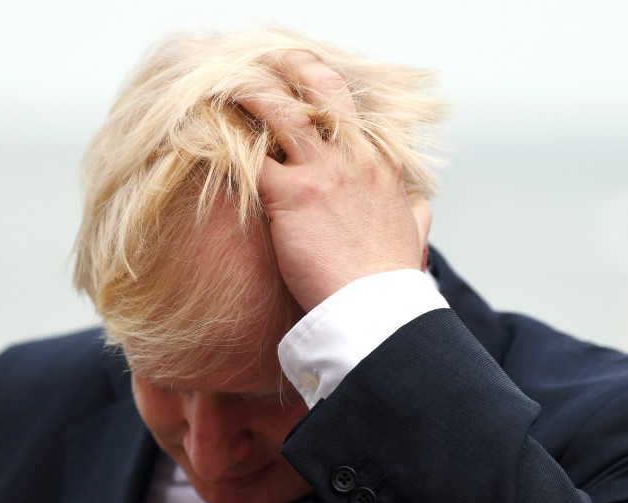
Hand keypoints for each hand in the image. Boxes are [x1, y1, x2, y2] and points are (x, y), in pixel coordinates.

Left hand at [239, 52, 429, 312]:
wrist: (376, 307)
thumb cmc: (390, 279)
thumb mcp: (415, 237)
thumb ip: (415, 216)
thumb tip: (419, 209)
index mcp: (381, 164)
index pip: (351, 110)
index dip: (322, 93)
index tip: (301, 88)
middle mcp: (353, 157)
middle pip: (322, 89)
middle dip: (292, 69)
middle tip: (264, 70)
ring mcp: (322, 173)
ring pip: (281, 111)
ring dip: (251, 97)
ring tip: (226, 91)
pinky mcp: (291, 196)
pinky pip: (249, 156)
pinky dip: (226, 144)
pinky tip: (207, 137)